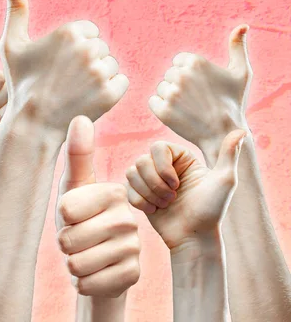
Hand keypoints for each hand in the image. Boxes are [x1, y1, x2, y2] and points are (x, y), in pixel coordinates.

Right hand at [0, 0, 128, 137]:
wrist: (32, 123)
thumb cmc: (21, 84)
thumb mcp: (11, 46)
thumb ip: (16, 13)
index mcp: (69, 31)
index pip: (90, 32)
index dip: (76, 50)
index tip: (60, 66)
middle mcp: (86, 48)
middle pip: (101, 49)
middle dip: (87, 63)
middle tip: (66, 81)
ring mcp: (99, 72)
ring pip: (111, 66)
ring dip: (99, 77)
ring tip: (76, 91)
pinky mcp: (110, 94)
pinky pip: (121, 82)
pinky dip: (110, 91)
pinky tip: (89, 98)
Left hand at [56, 116, 140, 296]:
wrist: (99, 260)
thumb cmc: (80, 218)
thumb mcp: (73, 187)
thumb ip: (77, 155)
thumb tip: (80, 116)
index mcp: (114, 192)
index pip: (66, 209)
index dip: (62, 217)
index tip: (75, 215)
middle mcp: (128, 218)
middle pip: (68, 239)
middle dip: (64, 244)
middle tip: (78, 239)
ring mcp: (134, 248)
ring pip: (76, 264)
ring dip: (73, 264)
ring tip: (85, 254)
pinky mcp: (132, 275)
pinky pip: (88, 284)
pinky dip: (83, 282)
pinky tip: (95, 272)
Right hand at [126, 130, 245, 249]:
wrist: (193, 238)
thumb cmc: (211, 210)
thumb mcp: (224, 180)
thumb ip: (229, 154)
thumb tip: (241, 130)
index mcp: (180, 158)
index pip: (157, 147)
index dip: (162, 167)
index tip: (177, 184)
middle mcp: (163, 166)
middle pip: (141, 161)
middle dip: (155, 184)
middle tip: (172, 198)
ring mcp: (149, 180)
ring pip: (131, 173)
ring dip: (148, 193)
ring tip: (164, 205)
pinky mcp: (139, 194)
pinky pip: (126, 189)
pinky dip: (140, 202)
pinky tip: (154, 211)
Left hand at [149, 25, 250, 158]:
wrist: (225, 133)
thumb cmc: (234, 102)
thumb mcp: (242, 72)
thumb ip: (238, 47)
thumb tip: (243, 25)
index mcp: (195, 61)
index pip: (178, 62)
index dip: (189, 75)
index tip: (200, 87)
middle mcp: (181, 75)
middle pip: (169, 75)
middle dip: (180, 86)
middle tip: (196, 100)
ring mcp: (171, 93)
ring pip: (161, 89)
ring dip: (170, 97)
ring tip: (188, 107)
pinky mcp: (162, 111)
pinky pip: (153, 102)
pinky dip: (161, 108)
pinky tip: (178, 114)